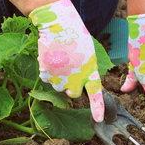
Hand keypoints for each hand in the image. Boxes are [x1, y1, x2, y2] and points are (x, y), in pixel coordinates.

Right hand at [29, 0, 103, 121]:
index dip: (97, 108)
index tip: (98, 119)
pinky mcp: (47, 73)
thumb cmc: (74, 35)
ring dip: (59, 79)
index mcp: (89, 70)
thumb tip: (76, 87)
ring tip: (60, 60)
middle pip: (74, 94)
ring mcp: (60, 76)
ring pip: (59, 87)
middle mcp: (75, 76)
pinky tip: (51, 58)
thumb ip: (85, 70)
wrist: (57, 25)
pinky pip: (46, 79)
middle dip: (72, 89)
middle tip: (69, 74)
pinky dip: (47, 72)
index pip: (95, 93)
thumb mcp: (87, 53)